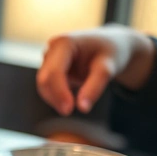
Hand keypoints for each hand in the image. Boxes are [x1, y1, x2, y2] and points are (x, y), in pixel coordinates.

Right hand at [36, 24, 155, 115]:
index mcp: (64, 43)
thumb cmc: (111, 52)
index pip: (54, 72)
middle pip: (44, 79)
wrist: (113, 44)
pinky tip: (72, 96)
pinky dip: (57, 95)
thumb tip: (82, 108)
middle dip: (55, 97)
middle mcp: (52, 48)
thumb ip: (95, 86)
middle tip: (69, 112)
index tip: (68, 110)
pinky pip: (48, 86)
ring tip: (77, 102)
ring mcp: (49, 57)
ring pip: (44, 85)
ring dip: (56, 98)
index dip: (58, 92)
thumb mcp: (108, 67)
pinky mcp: (50, 67)